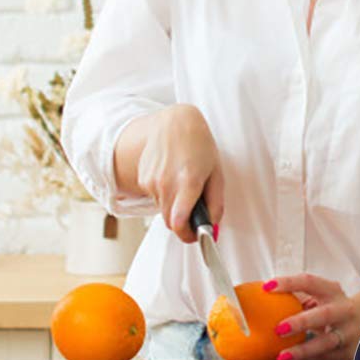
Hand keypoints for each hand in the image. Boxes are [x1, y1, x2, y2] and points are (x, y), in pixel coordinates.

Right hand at [132, 105, 223, 242]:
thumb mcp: (216, 173)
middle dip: (182, 223)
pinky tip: (171, 176)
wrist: (174, 123)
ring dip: (173, 206)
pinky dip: (164, 194)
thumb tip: (213, 228)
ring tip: (183, 184)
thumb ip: (216, 204)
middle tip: (193, 213)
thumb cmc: (199, 146)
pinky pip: (155, 198)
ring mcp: (152, 181)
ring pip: (162, 210)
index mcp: (188, 181)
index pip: (178, 222)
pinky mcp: (143, 179)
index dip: (187, 235)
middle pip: (170, 222)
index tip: (195, 235)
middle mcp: (166, 183)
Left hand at [264, 273, 359, 359]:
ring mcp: (349, 332)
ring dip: (303, 350)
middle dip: (301, 322)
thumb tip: (260, 300)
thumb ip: (298, 298)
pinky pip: (327, 358)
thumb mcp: (322, 296)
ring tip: (281, 356)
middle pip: (324, 315)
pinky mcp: (350, 352)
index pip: (309, 282)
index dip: (288, 283)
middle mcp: (344, 310)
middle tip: (278, 328)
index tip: (266, 287)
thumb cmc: (333, 306)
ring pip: (327, 342)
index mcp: (332, 291)